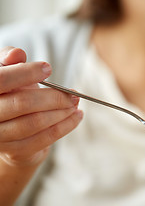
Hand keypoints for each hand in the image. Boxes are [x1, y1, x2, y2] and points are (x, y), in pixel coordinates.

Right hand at [0, 47, 82, 166]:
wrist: (9, 126)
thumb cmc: (10, 92)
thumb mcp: (6, 72)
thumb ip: (8, 60)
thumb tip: (17, 54)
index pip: (1, 80)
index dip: (25, 73)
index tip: (48, 68)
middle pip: (22, 103)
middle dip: (53, 96)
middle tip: (73, 93)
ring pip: (35, 123)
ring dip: (62, 112)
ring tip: (75, 104)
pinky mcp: (14, 151)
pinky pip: (44, 139)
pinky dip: (65, 126)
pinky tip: (76, 116)